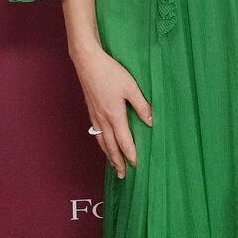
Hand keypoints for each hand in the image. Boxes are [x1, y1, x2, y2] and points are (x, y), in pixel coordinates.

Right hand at [71, 41, 152, 178]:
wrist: (87, 61)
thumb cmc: (110, 72)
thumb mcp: (131, 87)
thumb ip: (141, 105)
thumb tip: (150, 122)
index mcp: (114, 115)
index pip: (124, 141)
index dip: (131, 155)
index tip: (137, 165)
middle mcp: (103, 119)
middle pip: (111, 147)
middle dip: (118, 162)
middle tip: (123, 175)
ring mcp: (95, 115)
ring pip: (102, 141)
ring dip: (109, 155)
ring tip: (114, 165)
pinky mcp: (91, 110)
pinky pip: (97, 133)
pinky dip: (102, 143)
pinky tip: (104, 144)